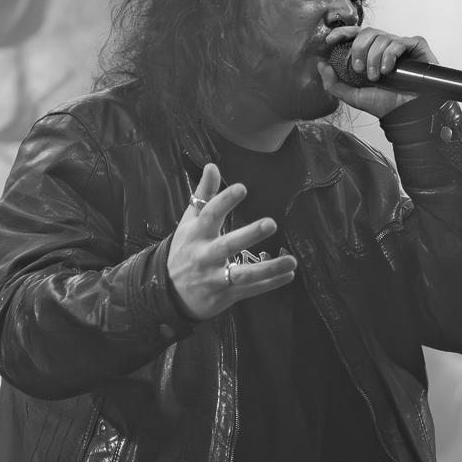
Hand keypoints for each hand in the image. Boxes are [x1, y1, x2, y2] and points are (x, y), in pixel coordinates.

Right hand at [166, 162, 298, 318]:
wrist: (168, 292)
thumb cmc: (184, 250)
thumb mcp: (189, 222)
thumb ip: (204, 195)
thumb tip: (212, 166)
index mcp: (196, 234)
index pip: (210, 214)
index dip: (225, 200)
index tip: (242, 188)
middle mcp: (205, 255)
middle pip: (227, 245)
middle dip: (249, 235)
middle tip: (271, 223)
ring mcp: (214, 277)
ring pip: (243, 274)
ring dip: (269, 268)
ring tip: (292, 261)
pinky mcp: (224, 295)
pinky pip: (250, 289)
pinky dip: (270, 283)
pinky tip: (289, 275)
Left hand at [316, 25, 435, 118]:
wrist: (407, 113)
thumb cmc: (386, 105)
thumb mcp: (354, 96)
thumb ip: (334, 83)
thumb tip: (320, 64)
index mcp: (371, 53)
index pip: (355, 34)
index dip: (342, 32)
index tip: (329, 40)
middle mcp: (385, 46)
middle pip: (368, 32)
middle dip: (359, 49)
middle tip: (359, 69)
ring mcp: (401, 45)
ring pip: (382, 37)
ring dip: (374, 57)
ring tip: (377, 76)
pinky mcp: (416, 46)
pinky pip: (399, 42)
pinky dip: (390, 54)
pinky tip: (388, 69)